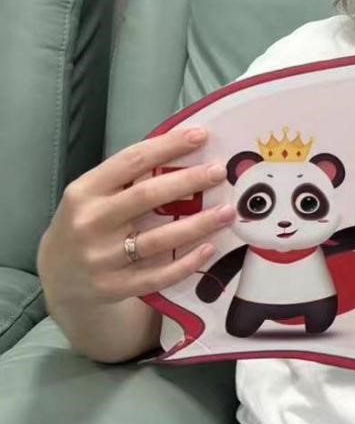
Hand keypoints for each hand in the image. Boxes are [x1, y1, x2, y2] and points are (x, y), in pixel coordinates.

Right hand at [38, 126, 236, 312]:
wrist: (58, 277)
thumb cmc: (87, 223)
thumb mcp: (93, 195)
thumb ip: (127, 177)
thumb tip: (183, 151)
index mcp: (85, 191)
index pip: (131, 161)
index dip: (168, 146)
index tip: (201, 135)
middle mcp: (90, 223)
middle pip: (146, 196)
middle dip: (188, 181)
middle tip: (219, 172)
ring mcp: (101, 258)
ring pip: (157, 239)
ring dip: (198, 224)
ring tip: (228, 211)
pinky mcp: (114, 287)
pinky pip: (157, 276)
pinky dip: (186, 263)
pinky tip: (209, 248)